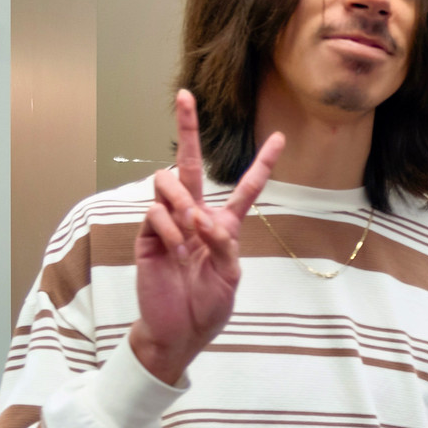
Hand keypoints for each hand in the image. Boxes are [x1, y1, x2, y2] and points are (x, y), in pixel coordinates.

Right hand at [129, 89, 282, 385]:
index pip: (246, 189)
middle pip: (190, 164)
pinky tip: (175, 250)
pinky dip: (168, 228)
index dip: (262, 164)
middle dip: (187, 128)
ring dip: (180, 202)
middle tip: (186, 95)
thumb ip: (225, 245)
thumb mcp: (230, 277)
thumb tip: (201, 218)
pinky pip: (154, 213)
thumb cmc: (207, 306)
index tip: (280, 137)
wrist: (177, 331)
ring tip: (187, 234)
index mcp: (223, 225)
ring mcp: (168, 223)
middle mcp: (194, 216)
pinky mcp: (147, 235)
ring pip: (168, 182)